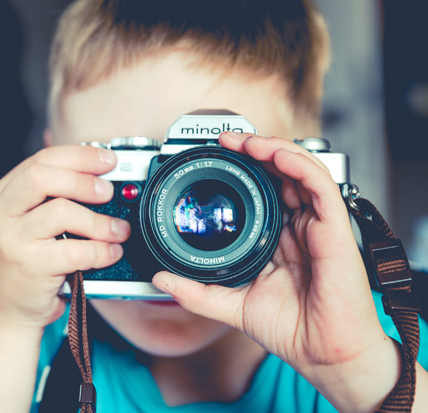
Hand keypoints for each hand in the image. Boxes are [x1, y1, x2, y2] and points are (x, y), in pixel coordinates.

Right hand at [0, 145, 129, 329]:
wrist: (7, 309)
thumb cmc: (25, 262)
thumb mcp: (26, 222)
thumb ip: (51, 196)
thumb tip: (98, 174)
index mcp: (1, 195)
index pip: (40, 160)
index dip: (78, 156)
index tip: (106, 159)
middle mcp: (0, 215)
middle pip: (42, 177)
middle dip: (83, 179)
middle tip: (108, 191)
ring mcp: (12, 241)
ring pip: (62, 212)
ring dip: (99, 220)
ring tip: (117, 229)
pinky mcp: (30, 267)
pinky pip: (75, 250)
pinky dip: (100, 250)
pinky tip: (110, 253)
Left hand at [152, 132, 398, 411]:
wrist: (323, 355)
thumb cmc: (291, 329)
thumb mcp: (230, 304)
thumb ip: (195, 291)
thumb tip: (160, 279)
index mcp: (279, 237)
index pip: (264, 189)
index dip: (243, 168)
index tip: (216, 156)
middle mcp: (300, 226)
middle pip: (282, 172)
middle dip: (254, 149)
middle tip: (226, 140)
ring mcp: (318, 225)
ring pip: (301, 169)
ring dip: (274, 148)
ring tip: (245, 141)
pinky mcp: (335, 229)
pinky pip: (320, 186)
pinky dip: (298, 165)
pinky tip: (275, 155)